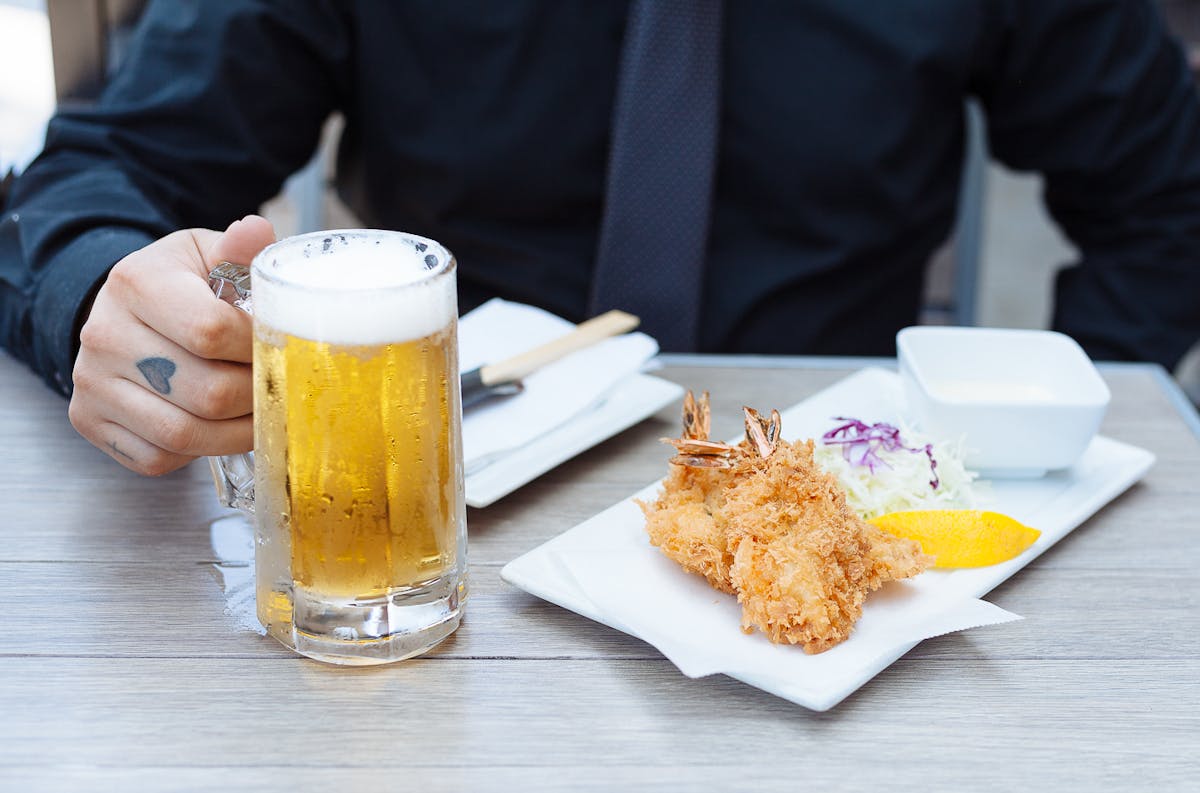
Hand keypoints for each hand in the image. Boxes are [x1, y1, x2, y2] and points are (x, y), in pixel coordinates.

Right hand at [69, 216, 275, 474]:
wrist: (127, 310)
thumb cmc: (182, 284)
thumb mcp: (209, 255)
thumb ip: (239, 251)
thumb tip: (256, 232)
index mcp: (136, 282)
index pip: (212, 331)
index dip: (260, 349)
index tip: (281, 349)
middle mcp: (104, 333)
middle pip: (205, 392)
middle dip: (256, 397)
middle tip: (280, 389)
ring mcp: (91, 382)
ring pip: (181, 435)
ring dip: (236, 434)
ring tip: (260, 415)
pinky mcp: (90, 420)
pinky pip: (157, 458)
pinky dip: (198, 453)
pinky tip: (218, 427)